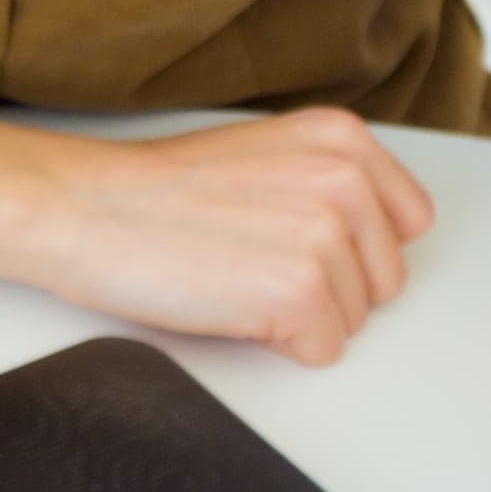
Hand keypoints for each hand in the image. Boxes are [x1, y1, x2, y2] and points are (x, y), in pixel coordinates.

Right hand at [7, 110, 436, 365]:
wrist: (81, 209)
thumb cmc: (154, 193)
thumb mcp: (264, 155)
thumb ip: (329, 181)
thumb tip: (371, 238)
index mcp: (343, 139)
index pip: (408, 223)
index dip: (352, 247)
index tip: (293, 238)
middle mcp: (345, 180)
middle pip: (385, 279)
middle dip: (327, 286)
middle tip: (251, 258)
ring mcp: (326, 237)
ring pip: (354, 321)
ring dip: (296, 316)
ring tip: (233, 275)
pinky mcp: (301, 293)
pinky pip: (323, 352)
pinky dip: (276, 344)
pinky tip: (229, 303)